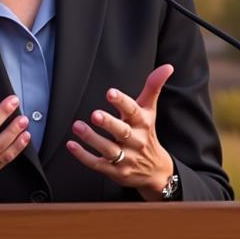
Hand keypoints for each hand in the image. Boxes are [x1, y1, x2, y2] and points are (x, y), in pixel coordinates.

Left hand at [66, 64, 175, 201]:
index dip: (122, 102)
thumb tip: (167, 67)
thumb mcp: (150, 111)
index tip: (110, 92)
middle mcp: (135, 140)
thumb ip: (153, 87)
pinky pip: (97, 164)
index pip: (133, 111)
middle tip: (95, 114)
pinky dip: (84, 155)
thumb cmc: (147, 135)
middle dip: (109, 123)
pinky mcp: (114, 171)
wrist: (155, 171)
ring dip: (92, 138)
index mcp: (142, 123)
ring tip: (78, 126)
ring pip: (108, 149)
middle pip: (122, 132)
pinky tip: (72, 145)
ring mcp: (125, 157)